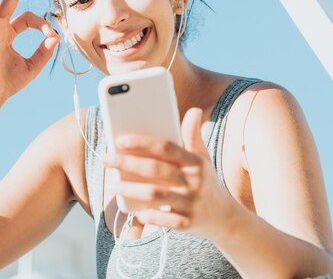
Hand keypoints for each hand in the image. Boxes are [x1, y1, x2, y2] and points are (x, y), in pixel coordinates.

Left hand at [103, 108, 238, 240]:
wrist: (226, 218)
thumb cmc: (206, 182)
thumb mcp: (203, 159)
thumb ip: (193, 136)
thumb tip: (194, 110)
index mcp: (195, 162)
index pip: (166, 147)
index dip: (142, 142)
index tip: (119, 140)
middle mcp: (194, 182)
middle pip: (156, 170)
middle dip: (127, 163)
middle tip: (106, 159)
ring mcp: (191, 203)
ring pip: (155, 195)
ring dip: (131, 190)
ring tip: (113, 186)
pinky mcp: (188, 224)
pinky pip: (164, 220)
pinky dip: (149, 215)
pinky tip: (136, 211)